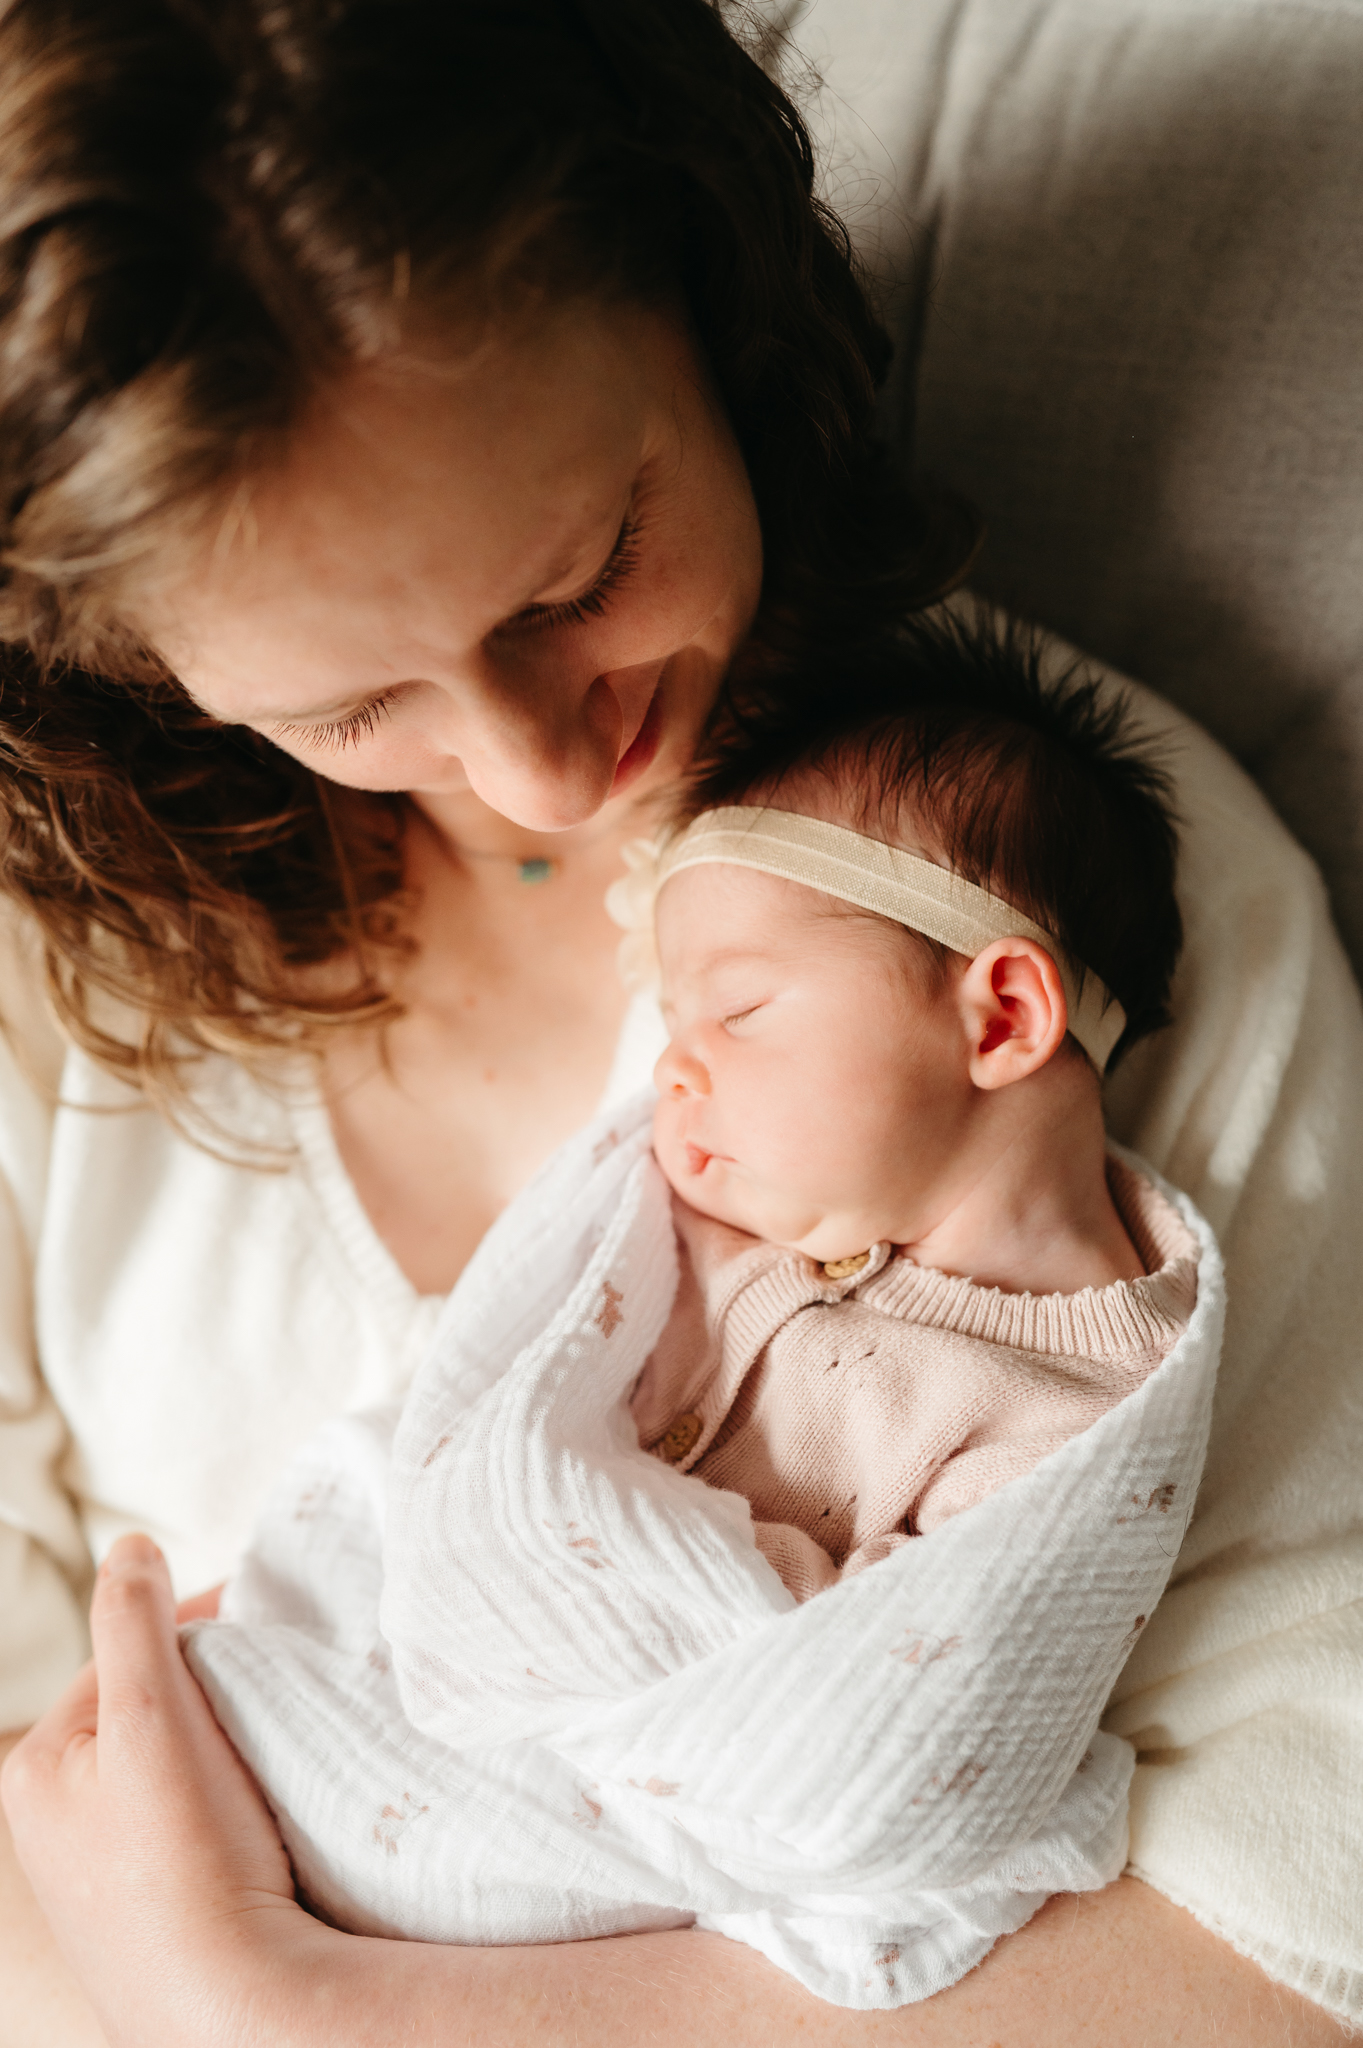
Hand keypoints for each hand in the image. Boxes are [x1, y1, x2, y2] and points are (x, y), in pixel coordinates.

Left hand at [1, 1535, 298, 2047]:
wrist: (231, 2007)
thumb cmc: (185, 1861)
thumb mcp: (152, 1716)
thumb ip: (135, 1619)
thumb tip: (129, 1546)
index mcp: (35, 1768)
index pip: (124, 1657)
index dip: (194, 1628)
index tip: (262, 1614)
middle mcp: (50, 1824)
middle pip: (145, 1710)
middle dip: (207, 1687)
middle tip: (274, 1676)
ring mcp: (97, 1873)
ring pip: (169, 1764)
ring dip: (220, 1740)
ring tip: (271, 1738)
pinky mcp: (146, 1908)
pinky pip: (185, 1820)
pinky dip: (223, 1797)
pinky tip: (259, 1805)